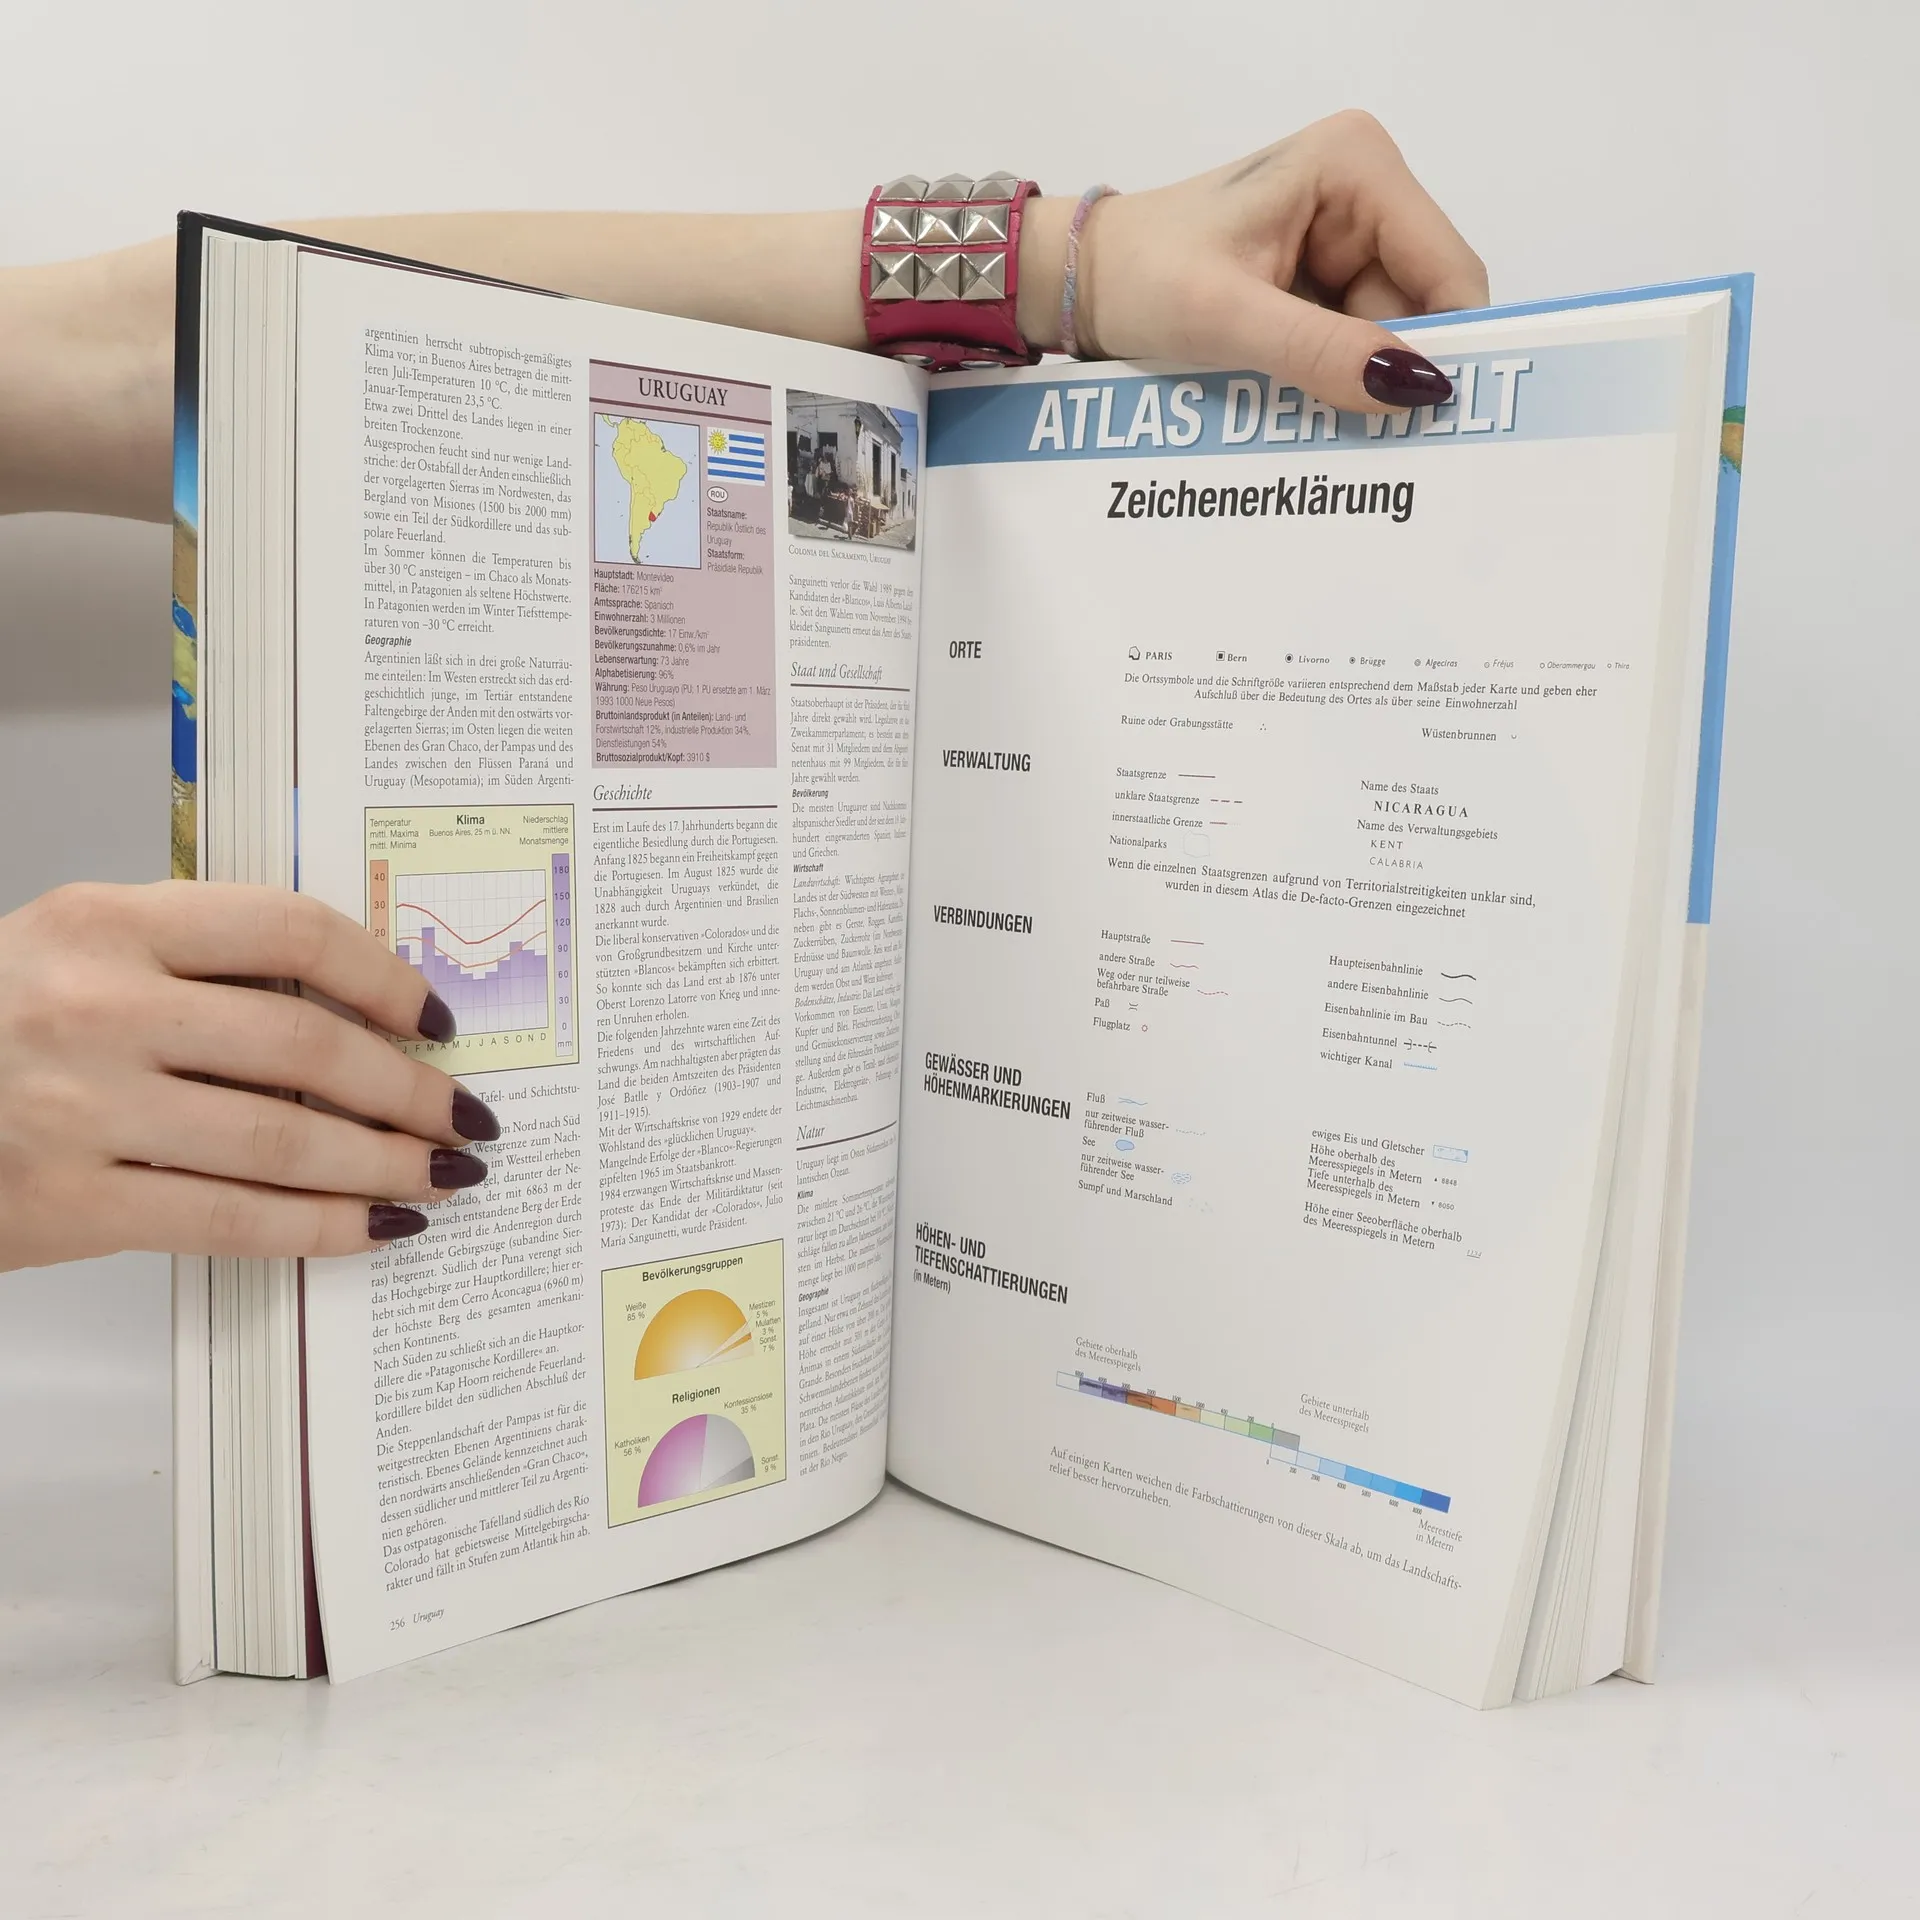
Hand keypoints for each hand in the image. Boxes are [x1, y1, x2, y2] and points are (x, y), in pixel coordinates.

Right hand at [0, 882, 498, 1270]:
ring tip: (444, 1176)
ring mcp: (82, 1108)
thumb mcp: (72, 951)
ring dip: (387, 1165)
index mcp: (105, 922)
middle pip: (308, 1047)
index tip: (436, 1017)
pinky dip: (322, 1228)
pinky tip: (375, 1227)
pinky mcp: (70, 1203)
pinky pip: (232, 1220)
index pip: (290, 932)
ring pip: (285, 1142)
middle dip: (412, 1090)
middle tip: (468, 1115)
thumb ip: (194, 961)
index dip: (385, 977)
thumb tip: (353, 1009)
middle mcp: (98, 1006)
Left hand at [1032, 110, 1489, 411]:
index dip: (1450, 344)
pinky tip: (1306, 407)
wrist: (1079, 283)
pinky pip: (1352, 343)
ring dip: (1358, 384)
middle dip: (1395, 371)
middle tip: (1372, 442)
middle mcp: (1364, 191)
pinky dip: (1335, 381)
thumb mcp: (1230, 318)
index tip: (1439, 421)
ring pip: (1388, 335)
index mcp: (1357, 167)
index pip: (1446, 269)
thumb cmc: (1139, 278)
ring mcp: (1342, 236)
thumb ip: (1323, 352)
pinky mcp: (1318, 278)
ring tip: (1319, 424)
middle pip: (1421, 306)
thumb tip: (1417, 387)